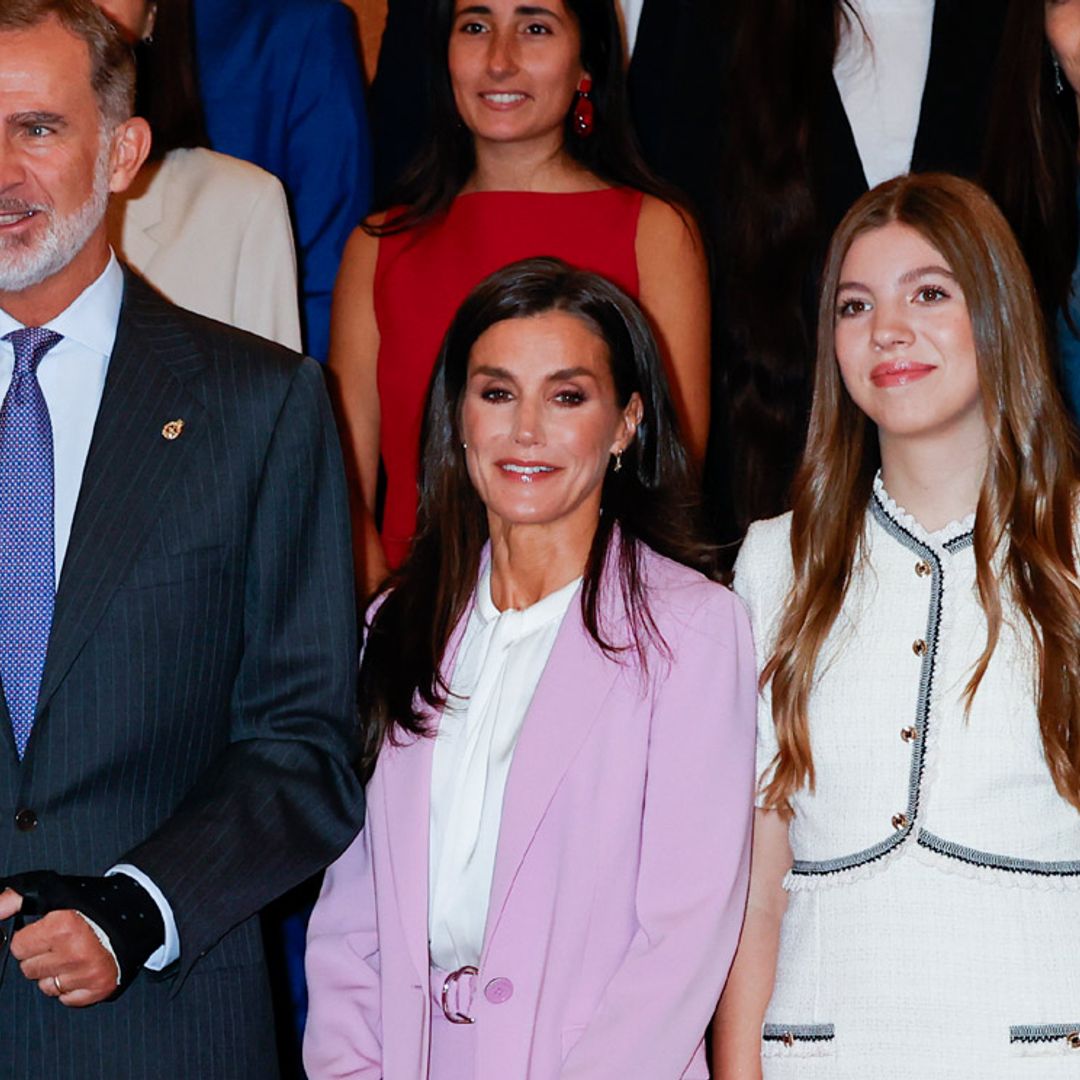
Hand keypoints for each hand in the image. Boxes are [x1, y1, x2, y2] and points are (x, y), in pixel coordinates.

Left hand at [0, 888, 118, 1006]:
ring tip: (74, 955)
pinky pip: (66, 999)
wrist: (136, 914)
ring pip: (46, 986)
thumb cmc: (93, 905)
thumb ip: (15, 900)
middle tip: (62, 942)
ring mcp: (87, 973)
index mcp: (63, 926)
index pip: (20, 946)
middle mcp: (75, 952)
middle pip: (29, 969)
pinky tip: (82, 969)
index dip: (32, 937)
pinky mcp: (99, 989)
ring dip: (55, 973)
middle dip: (41, 956)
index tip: (48, 930)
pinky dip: (72, 987)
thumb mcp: (55, 894)